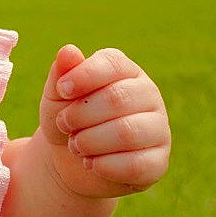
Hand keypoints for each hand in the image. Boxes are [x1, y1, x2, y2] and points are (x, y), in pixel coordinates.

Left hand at [38, 44, 170, 197]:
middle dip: (81, 115)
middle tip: (64, 124)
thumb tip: (69, 50)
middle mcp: (148, 95)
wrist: (70, 161)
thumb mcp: (57, 95)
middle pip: (117, 99)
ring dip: (90, 142)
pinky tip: (91, 163)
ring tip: (76, 145)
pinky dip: (103, 165)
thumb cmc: (67, 119)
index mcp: (126, 71)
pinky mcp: (158, 161)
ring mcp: (158, 128)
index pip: (112, 64)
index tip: (62, 90)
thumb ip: (61, 73)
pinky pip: (135, 164)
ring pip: (127, 133)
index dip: (84, 76)